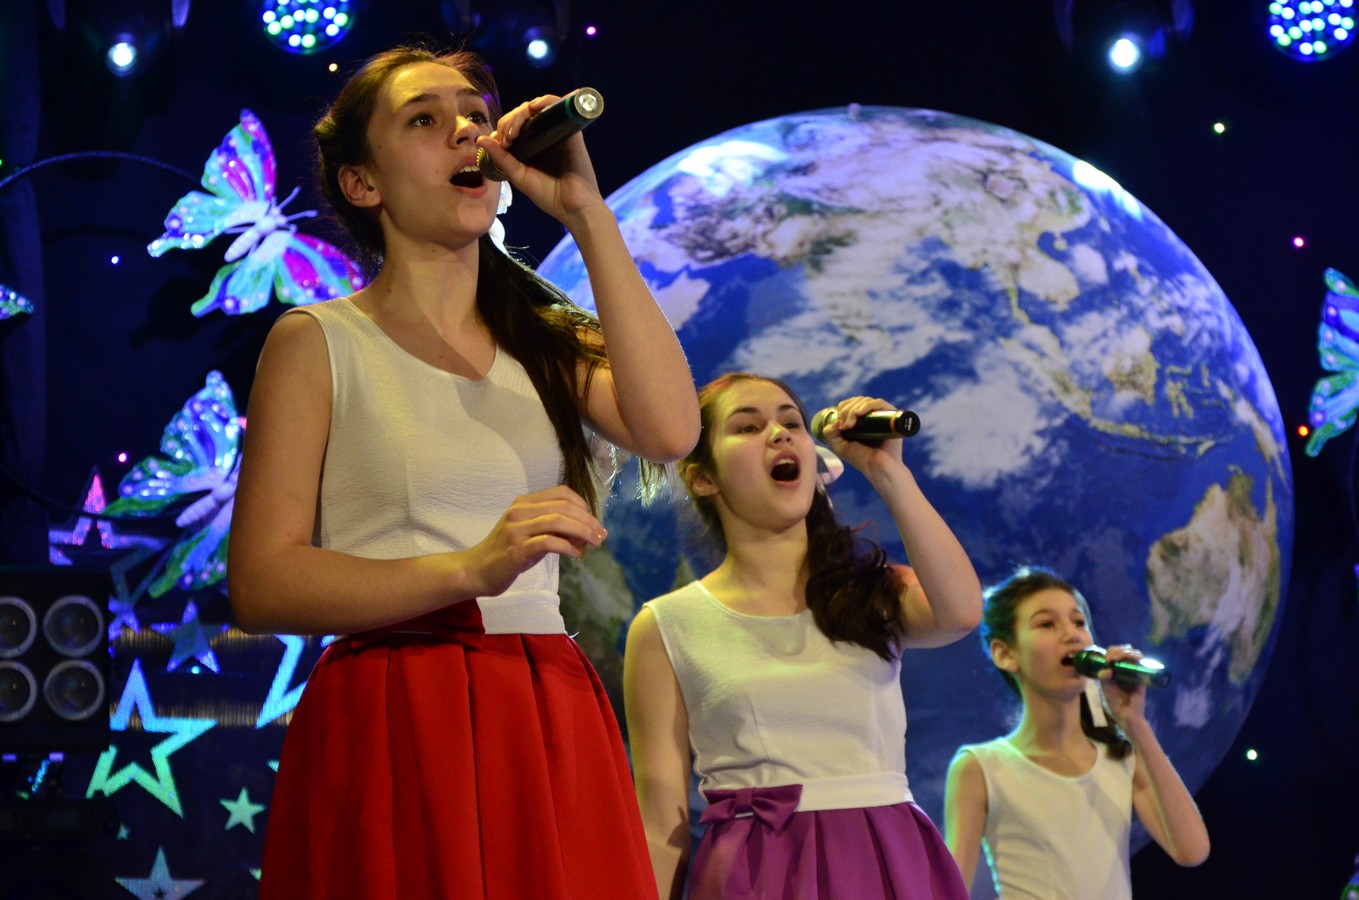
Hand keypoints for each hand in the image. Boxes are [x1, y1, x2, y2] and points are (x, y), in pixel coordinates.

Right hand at [460, 485, 605, 598]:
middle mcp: (520, 511)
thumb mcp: (532, 534)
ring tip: (594, 543)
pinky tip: (575, 555)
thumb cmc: (507, 552)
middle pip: (564, 507)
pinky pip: (548, 542)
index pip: (561, 493)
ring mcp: (516, 529)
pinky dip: (567, 547)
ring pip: (558, 521)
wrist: (477, 570)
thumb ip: (556, 529)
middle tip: (601, 535)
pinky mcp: (516, 549)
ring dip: (582, 532)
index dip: (583, 505)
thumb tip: (586, 532)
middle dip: (588, 520)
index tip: (594, 522)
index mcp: (524, 503)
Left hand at [475, 93, 605, 225]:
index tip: (502, 145)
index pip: (513, 124)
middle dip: (509, 121)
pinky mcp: (570, 130)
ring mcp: (557, 131)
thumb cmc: (549, 196)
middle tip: (508, 139)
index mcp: (532, 145)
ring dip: (521, 113)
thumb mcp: (518, 176)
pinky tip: (532, 111)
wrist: (573, 207)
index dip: (503, 128)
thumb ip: (501, 158)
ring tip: (515, 131)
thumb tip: (480, 139)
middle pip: (522, 113)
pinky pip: (557, 105)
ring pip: (536, 108)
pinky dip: (544, 102)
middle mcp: (544, 135)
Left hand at [816, 395, 906, 475]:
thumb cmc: (861, 458)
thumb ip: (830, 433)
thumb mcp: (839, 445)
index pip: (850, 404)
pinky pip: (879, 403)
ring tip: (850, 425)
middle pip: (856, 401)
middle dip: (846, 411)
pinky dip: (867, 405)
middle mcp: (872, 414)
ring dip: (853, 409)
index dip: (842, 409)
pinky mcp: (892, 416)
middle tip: (844, 426)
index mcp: (861, 418)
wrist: (878, 468)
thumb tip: (834, 421)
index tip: (839, 425)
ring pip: (865, 401)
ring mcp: (882, 414)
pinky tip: (859, 413)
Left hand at [1098, 643, 1148, 726]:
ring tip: (1116, 659)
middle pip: (1124, 649)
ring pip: (1133, 652)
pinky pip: (1142, 662)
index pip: (1114, 653)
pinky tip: (1130, 658)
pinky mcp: (1142, 676)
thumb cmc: (1115, 703)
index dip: (1110, 652)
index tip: (1106, 660)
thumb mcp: (1106, 689)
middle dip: (1116, 650)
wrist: (1126, 716)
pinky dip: (1136, 656)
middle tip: (1110, 659)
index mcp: (1116, 670)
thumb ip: (1104, 679)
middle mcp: (1126, 668)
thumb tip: (1107, 668)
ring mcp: (1135, 671)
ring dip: (1124, 652)